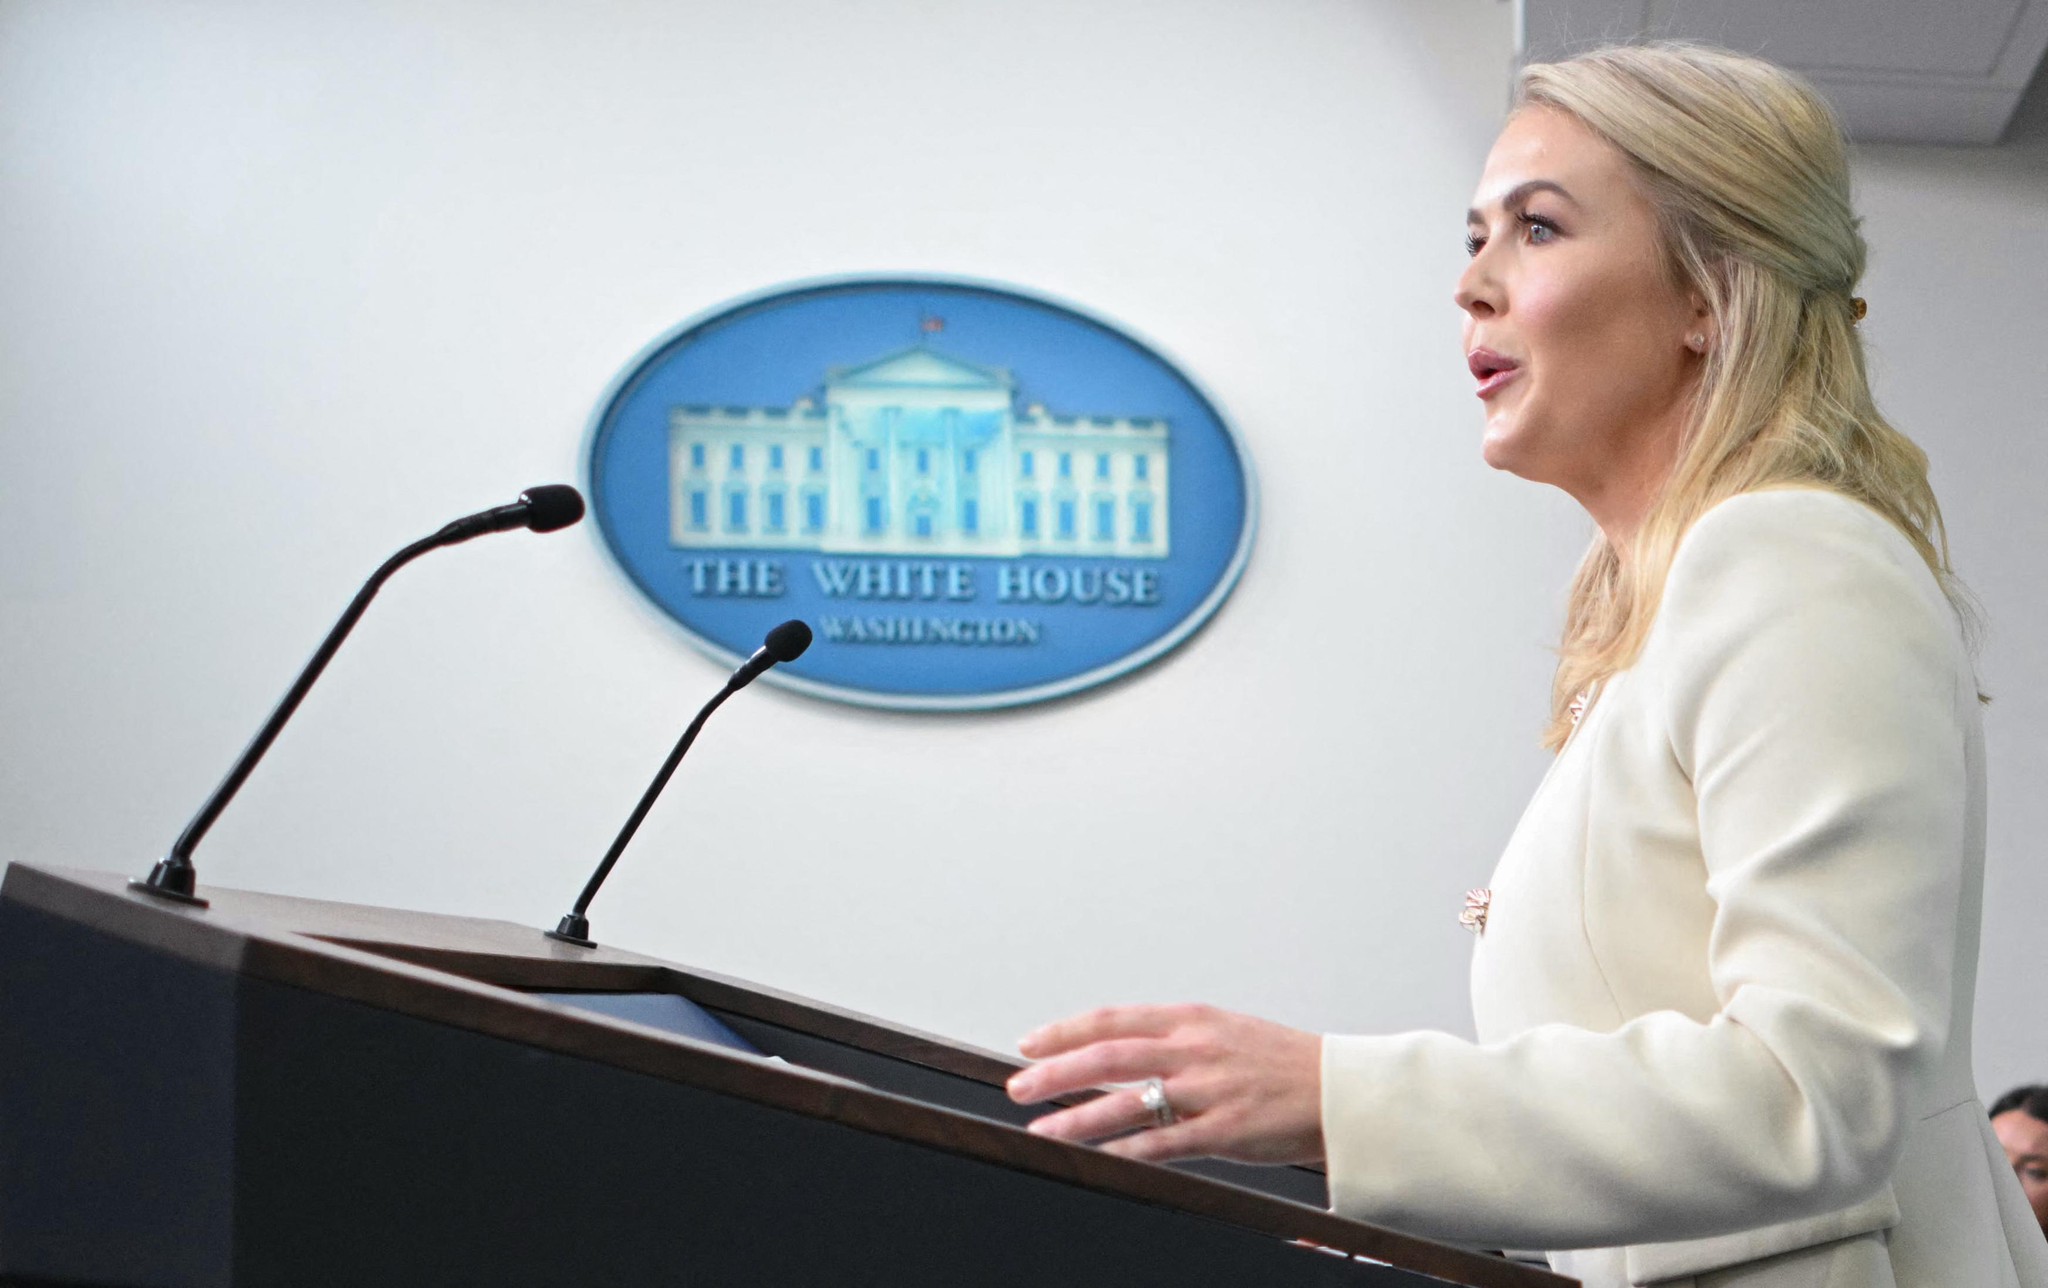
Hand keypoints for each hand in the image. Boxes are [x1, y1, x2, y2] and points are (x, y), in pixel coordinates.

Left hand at [1005, 1003, 1324, 1165]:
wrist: (1338, 1089)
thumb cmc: (1279, 1062)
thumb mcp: (1222, 1032)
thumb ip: (1172, 1040)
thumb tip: (1119, 1050)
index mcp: (1191, 1020)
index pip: (1112, 1020)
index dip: (1064, 1031)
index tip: (1029, 1044)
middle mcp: (1195, 1049)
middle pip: (1109, 1055)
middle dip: (1056, 1071)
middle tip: (1019, 1086)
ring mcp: (1209, 1090)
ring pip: (1129, 1099)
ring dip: (1079, 1117)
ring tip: (1043, 1130)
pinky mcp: (1225, 1130)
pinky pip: (1166, 1142)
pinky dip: (1128, 1150)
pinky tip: (1101, 1159)